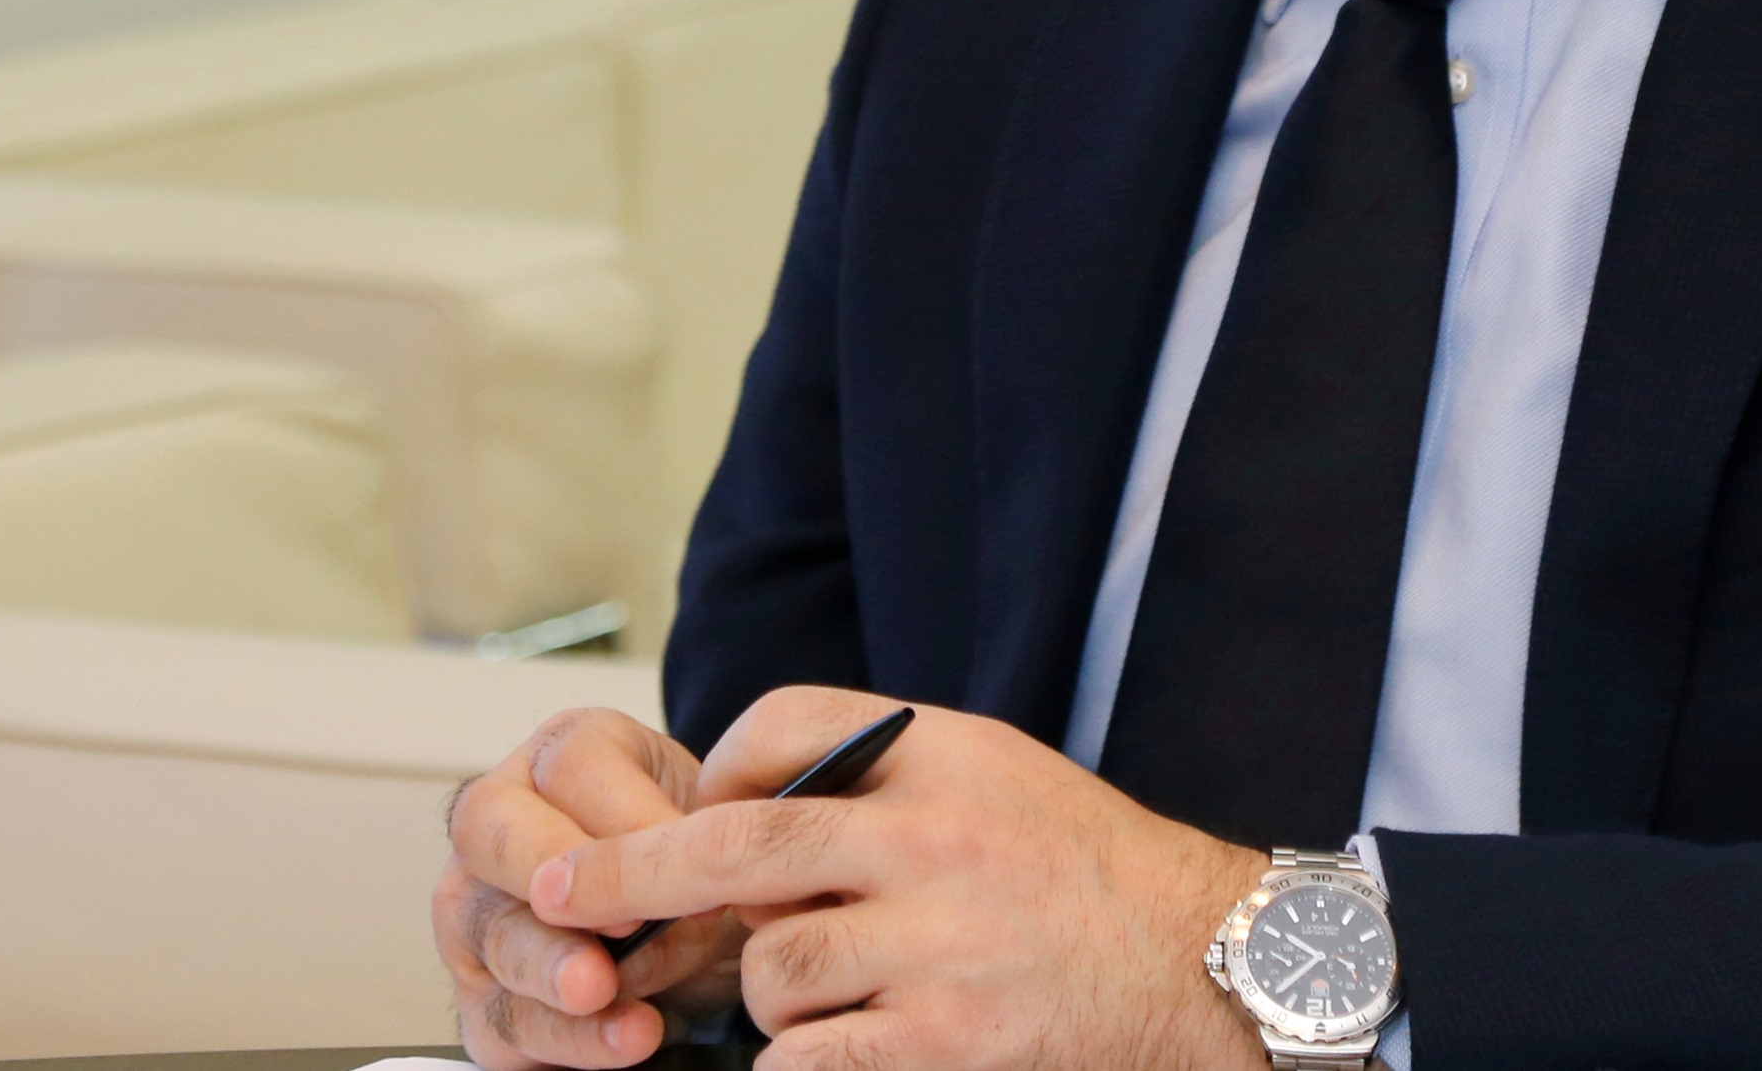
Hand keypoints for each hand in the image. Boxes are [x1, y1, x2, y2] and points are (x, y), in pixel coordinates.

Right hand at [433, 706, 746, 1068]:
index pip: (572, 765)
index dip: (626, 814)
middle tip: (620, 921)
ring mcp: (477, 909)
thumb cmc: (693, 857)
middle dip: (554, 876)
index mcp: (563, 756)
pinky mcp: (483, 993)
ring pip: (491, 934)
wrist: (693, 928)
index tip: (686, 858)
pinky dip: (564, 1037)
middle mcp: (500, 822)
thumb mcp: (710, 830)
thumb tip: (692, 894)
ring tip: (602, 990)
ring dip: (550, 968)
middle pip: (490, 831)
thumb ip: (696, 848)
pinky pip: (504, 1019)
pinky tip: (618, 1038)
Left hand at [530, 685, 1271, 1070]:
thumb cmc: (1090, 874)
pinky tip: (842, 1050)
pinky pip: (810, 1059)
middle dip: (627, 870)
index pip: (786, 724)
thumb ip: (885, 771)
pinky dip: (801, 1061)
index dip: (713, 768)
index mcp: (949, 756)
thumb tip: (741, 798)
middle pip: (737, 843)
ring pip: (770, 970)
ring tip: (826, 997)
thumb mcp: (1001, 773)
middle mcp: (938, 841)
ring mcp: (942, 949)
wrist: (1206, 970)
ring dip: (766, 995)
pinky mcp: (946, 1045)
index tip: (673, 810)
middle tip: (555, 891)